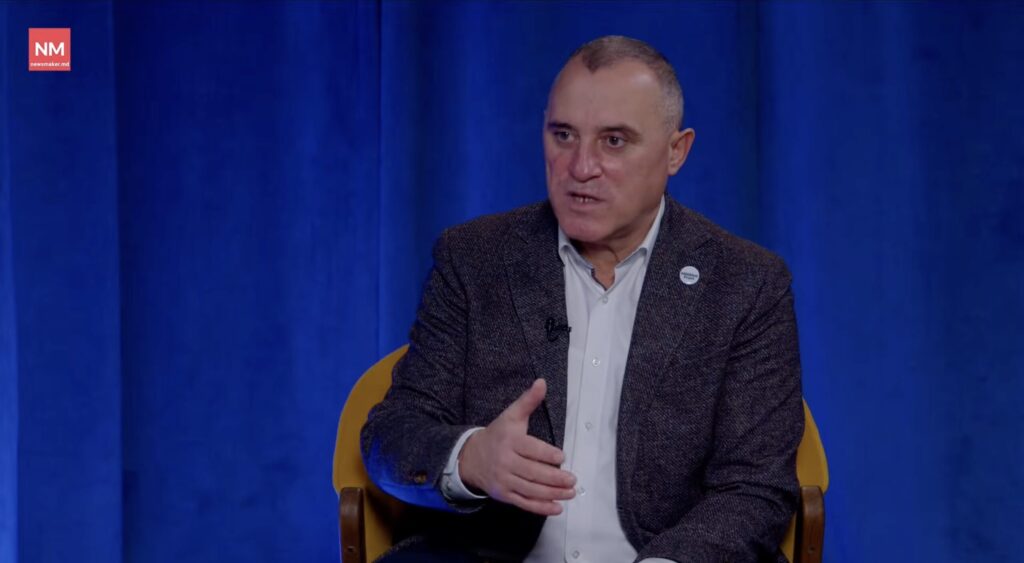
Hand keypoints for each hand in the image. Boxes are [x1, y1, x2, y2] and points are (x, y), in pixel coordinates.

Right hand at [458, 378, 576, 514]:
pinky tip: (557, 508)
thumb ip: (528, 401)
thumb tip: (542, 382)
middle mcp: (505, 462)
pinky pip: (523, 503)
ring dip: (552, 493)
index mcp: (509, 441)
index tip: (561, 457)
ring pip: (530, 489)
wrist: (471, 457)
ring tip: (570, 493)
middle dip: (554, 478)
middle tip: (572, 479)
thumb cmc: (498, 434)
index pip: (530, 449)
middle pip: (532, 472)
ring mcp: (504, 480)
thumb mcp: (511, 415)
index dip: (546, 454)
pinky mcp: (504, 494)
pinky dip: (540, 507)